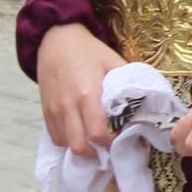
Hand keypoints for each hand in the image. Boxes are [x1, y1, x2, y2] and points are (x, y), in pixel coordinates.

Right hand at [36, 23, 127, 157]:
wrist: (56, 37)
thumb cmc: (88, 50)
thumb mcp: (113, 61)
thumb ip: (127, 84)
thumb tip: (146, 103)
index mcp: (88, 94)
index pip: (98, 134)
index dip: (111, 143)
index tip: (120, 139)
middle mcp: (68, 106)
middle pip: (79, 147)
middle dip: (95, 154)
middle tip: (107, 149)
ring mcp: (54, 109)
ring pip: (65, 145)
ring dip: (81, 149)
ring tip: (94, 143)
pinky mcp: (45, 110)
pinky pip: (55, 136)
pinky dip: (67, 141)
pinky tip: (79, 133)